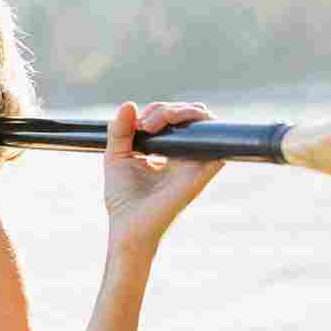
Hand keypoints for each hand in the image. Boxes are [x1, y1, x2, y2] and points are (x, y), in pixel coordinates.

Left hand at [103, 101, 224, 262]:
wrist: (128, 226)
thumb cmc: (123, 199)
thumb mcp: (116, 157)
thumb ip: (120, 131)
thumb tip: (128, 104)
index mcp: (168, 152)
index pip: (173, 119)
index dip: (158, 111)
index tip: (138, 123)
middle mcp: (184, 156)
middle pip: (189, 116)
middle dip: (166, 109)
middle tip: (145, 125)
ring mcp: (194, 164)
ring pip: (203, 123)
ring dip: (181, 111)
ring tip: (153, 124)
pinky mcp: (200, 173)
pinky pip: (214, 145)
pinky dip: (201, 127)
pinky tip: (173, 125)